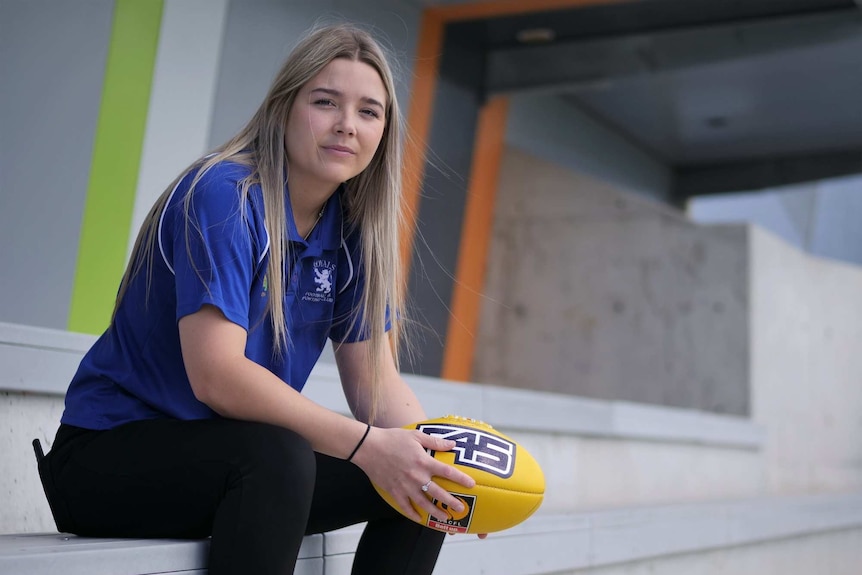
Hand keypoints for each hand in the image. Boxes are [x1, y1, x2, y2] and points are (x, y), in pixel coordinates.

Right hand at [351, 426, 475, 523]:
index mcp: (424, 462)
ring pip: (424, 504)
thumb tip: (452, 444)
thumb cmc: (393, 438)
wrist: (369, 447)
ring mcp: (405, 486)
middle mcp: (417, 477)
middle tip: (462, 509)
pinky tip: (419, 518)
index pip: (447, 472)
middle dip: (451, 502)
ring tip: (445, 519)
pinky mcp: (394, 492)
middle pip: (438, 493)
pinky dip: (413, 514)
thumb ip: (435, 441)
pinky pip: (405, 507)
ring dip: (435, 512)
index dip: (461, 479)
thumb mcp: (416, 435)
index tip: (471, 484)